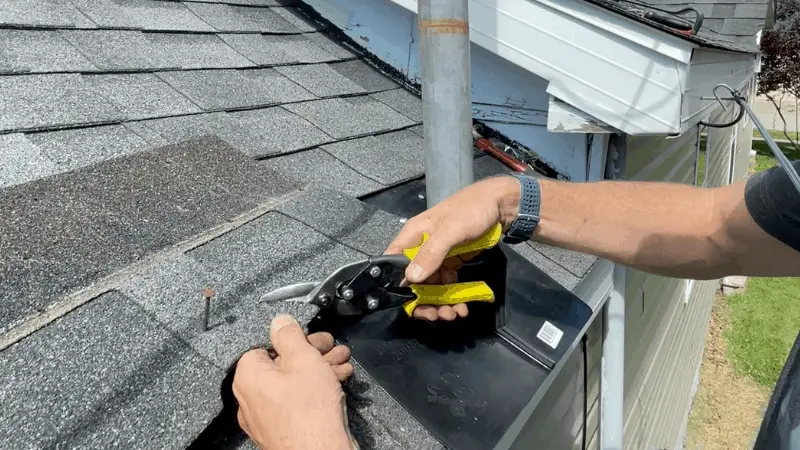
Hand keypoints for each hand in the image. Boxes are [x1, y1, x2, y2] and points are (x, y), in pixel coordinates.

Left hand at [232, 315, 355, 449]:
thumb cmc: (309, 414)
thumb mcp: (303, 359)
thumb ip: (290, 335)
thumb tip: (280, 322)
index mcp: (248, 376)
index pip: (264, 344)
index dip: (293, 338)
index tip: (311, 337)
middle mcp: (251, 397)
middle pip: (282, 364)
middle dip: (312, 354)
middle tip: (331, 349)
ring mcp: (265, 417)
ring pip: (292, 383)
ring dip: (318, 370)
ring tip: (341, 365)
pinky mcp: (281, 429)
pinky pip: (296, 401)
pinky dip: (314, 391)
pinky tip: (336, 384)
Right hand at [384, 176, 520, 320]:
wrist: (501, 205)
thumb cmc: (472, 210)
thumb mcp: (450, 230)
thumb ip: (431, 253)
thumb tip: (410, 278)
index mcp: (413, 236)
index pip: (394, 264)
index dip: (397, 286)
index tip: (410, 304)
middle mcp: (421, 248)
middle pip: (412, 282)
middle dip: (423, 302)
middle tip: (437, 315)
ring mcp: (437, 257)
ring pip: (430, 287)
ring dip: (439, 303)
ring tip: (454, 314)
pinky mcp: (451, 262)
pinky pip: (446, 285)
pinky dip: (451, 298)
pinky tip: (461, 307)